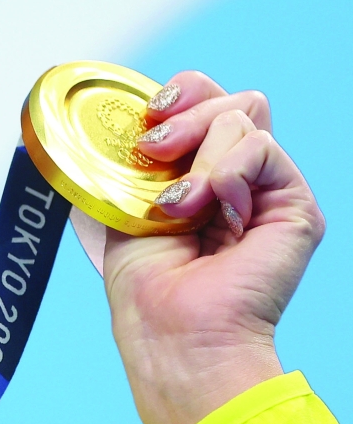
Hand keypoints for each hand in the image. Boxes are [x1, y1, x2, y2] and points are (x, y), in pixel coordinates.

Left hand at [102, 71, 325, 423]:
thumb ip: (139, 157)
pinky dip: (225, 172)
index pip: (204, 100)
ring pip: (241, 116)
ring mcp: (265, 188)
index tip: (148, 116)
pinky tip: (209, 208)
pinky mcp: (293, 205)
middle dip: (184, 113)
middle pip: (227, 98)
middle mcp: (236, 175)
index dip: (179, 94)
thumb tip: (130, 119)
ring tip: (178, 206)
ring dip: (196, 158)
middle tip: (153, 151)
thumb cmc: (146, 285)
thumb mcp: (129, 203)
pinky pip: (262, 148)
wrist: (172, 329)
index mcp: (198, 171)